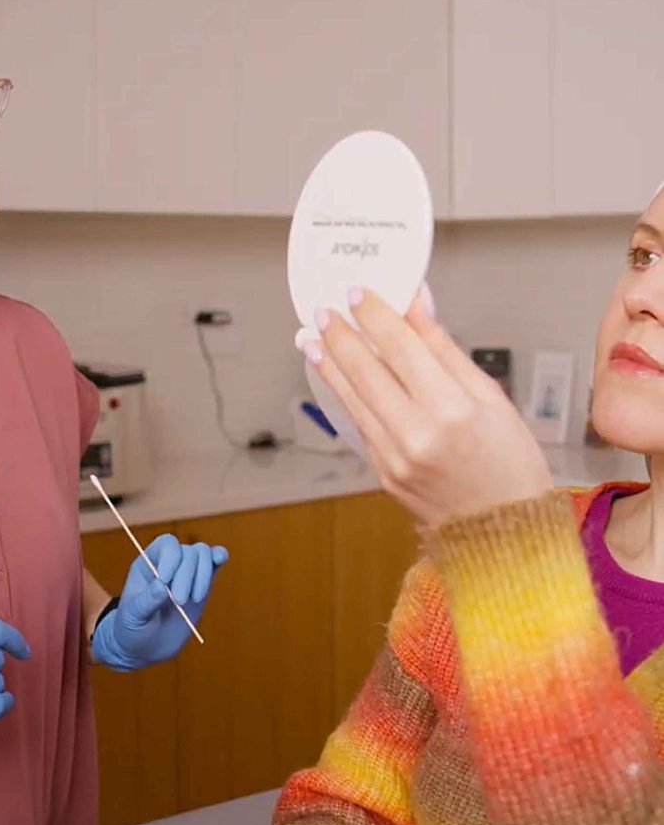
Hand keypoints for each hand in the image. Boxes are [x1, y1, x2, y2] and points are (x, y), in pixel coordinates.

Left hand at [90, 534, 228, 670]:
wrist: (146, 646)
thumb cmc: (133, 628)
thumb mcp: (132, 617)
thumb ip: (146, 601)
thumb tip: (162, 586)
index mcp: (147, 563)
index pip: (166, 544)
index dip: (171, 558)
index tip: (165, 582)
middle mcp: (169, 563)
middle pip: (187, 551)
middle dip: (186, 575)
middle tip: (179, 602)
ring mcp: (187, 572)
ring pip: (202, 553)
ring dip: (203, 574)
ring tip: (194, 599)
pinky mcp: (201, 584)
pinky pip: (213, 562)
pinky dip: (218, 557)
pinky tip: (220, 560)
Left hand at [302, 288, 552, 529]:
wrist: (507, 531)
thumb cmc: (510, 461)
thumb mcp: (490, 397)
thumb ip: (445, 350)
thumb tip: (417, 306)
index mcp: (452, 411)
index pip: (402, 349)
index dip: (376, 316)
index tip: (358, 293)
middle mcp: (418, 435)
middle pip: (367, 372)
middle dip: (341, 336)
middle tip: (323, 311)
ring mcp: (395, 458)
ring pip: (353, 399)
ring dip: (330, 366)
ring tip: (313, 339)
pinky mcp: (383, 474)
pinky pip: (359, 426)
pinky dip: (345, 397)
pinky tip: (335, 377)